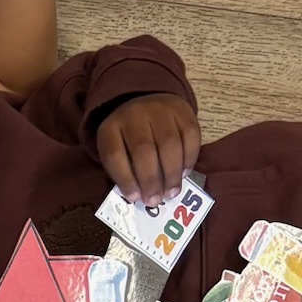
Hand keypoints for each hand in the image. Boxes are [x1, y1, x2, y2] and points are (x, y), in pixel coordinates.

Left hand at [97, 92, 201, 208]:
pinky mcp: (183, 110)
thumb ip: (123, 170)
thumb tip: (140, 196)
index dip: (125, 179)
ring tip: (171, 192)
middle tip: (155, 201)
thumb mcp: (116, 150)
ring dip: (172, 173)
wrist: (148, 101)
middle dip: (151, 179)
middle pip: (144, 150)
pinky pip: (190, 135)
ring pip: (169, 143)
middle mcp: (135, 115)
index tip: (134, 198)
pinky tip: (185, 173)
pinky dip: (189, 157)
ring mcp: (160, 110)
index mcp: (111, 128)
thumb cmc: (129, 137)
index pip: (115, 155)